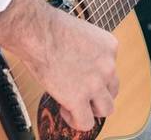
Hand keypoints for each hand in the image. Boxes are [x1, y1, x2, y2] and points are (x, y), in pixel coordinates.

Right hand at [0, 0, 118, 131]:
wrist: (38, 32)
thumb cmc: (51, 27)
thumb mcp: (82, 33)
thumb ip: (88, 50)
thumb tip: (80, 64)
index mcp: (110, 47)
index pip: (111, 69)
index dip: (95, 74)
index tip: (81, 74)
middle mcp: (108, 66)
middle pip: (112, 90)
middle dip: (98, 94)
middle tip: (82, 93)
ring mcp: (95, 84)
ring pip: (106, 109)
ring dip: (92, 109)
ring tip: (75, 104)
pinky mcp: (79, 99)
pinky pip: (86, 122)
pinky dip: (76, 120)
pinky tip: (65, 110)